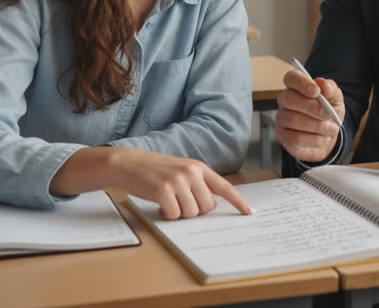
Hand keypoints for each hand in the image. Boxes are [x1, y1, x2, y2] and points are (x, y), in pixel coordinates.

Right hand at [106, 147, 250, 219]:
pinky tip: (160, 205)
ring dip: (179, 213)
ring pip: (191, 213)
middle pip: (207, 207)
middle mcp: (192, 172)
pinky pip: (174, 215)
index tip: (249, 212)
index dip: (238, 201)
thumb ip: (198, 185)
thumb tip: (210, 206)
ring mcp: (178, 180)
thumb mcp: (182, 171)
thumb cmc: (156, 171)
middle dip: (195, 211)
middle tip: (180, 203)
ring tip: (168, 201)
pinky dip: (167, 215)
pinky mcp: (163, 190)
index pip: (225, 187)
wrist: (130, 163)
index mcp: (199, 168)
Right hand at [276, 69, 345, 161]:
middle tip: (328, 115)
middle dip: (312, 108)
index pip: (291, 77)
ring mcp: (281, 119)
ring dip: (317, 126)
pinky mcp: (283, 136)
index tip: (316, 91)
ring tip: (331, 129)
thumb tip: (322, 84)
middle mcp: (285, 101)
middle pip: (289, 99)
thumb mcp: (336, 99)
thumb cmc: (329, 112)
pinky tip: (325, 138)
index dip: (301, 83)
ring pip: (293, 119)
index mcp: (296, 87)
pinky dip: (315, 139)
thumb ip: (331, 90)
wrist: (329, 135)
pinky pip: (295, 138)